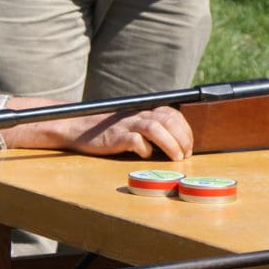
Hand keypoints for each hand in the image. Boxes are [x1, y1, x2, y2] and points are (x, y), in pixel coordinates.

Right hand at [65, 106, 194, 159]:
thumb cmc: (111, 130)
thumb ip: (152, 128)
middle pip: (168, 120)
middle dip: (182, 138)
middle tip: (186, 155)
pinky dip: (145, 149)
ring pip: (155, 128)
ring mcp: (127, 124)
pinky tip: (146, 155)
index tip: (189, 146)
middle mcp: (138, 114)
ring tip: (176, 158)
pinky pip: (135, 140)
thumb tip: (176, 143)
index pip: (173, 114)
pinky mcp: (115, 136)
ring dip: (170, 144)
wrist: (80, 127)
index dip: (185, 130)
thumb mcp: (134, 123)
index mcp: (145, 110)